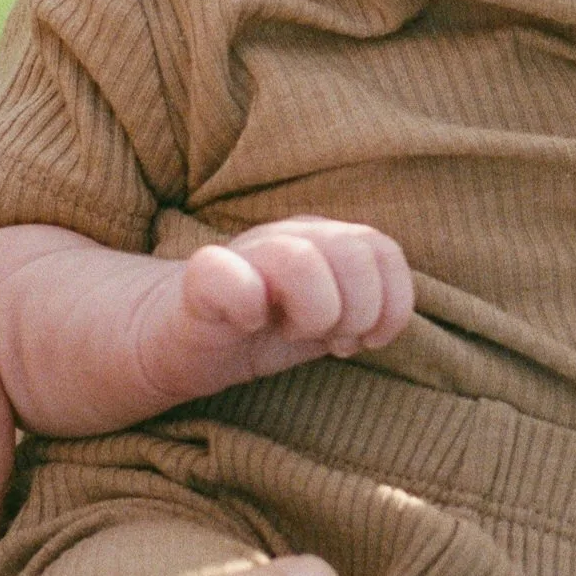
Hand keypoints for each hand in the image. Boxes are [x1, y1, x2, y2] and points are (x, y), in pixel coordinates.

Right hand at [168, 218, 413, 389]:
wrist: (183, 340)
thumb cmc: (265, 328)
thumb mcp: (329, 318)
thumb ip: (366, 307)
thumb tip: (386, 322)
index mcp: (325, 240)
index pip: (384, 250)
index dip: (392, 303)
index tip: (369, 340)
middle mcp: (290, 235)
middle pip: (354, 251)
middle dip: (357, 312)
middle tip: (332, 339)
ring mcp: (245, 251)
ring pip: (301, 260)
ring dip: (312, 313)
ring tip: (292, 333)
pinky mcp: (202, 277)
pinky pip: (227, 276)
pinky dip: (247, 307)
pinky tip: (247, 325)